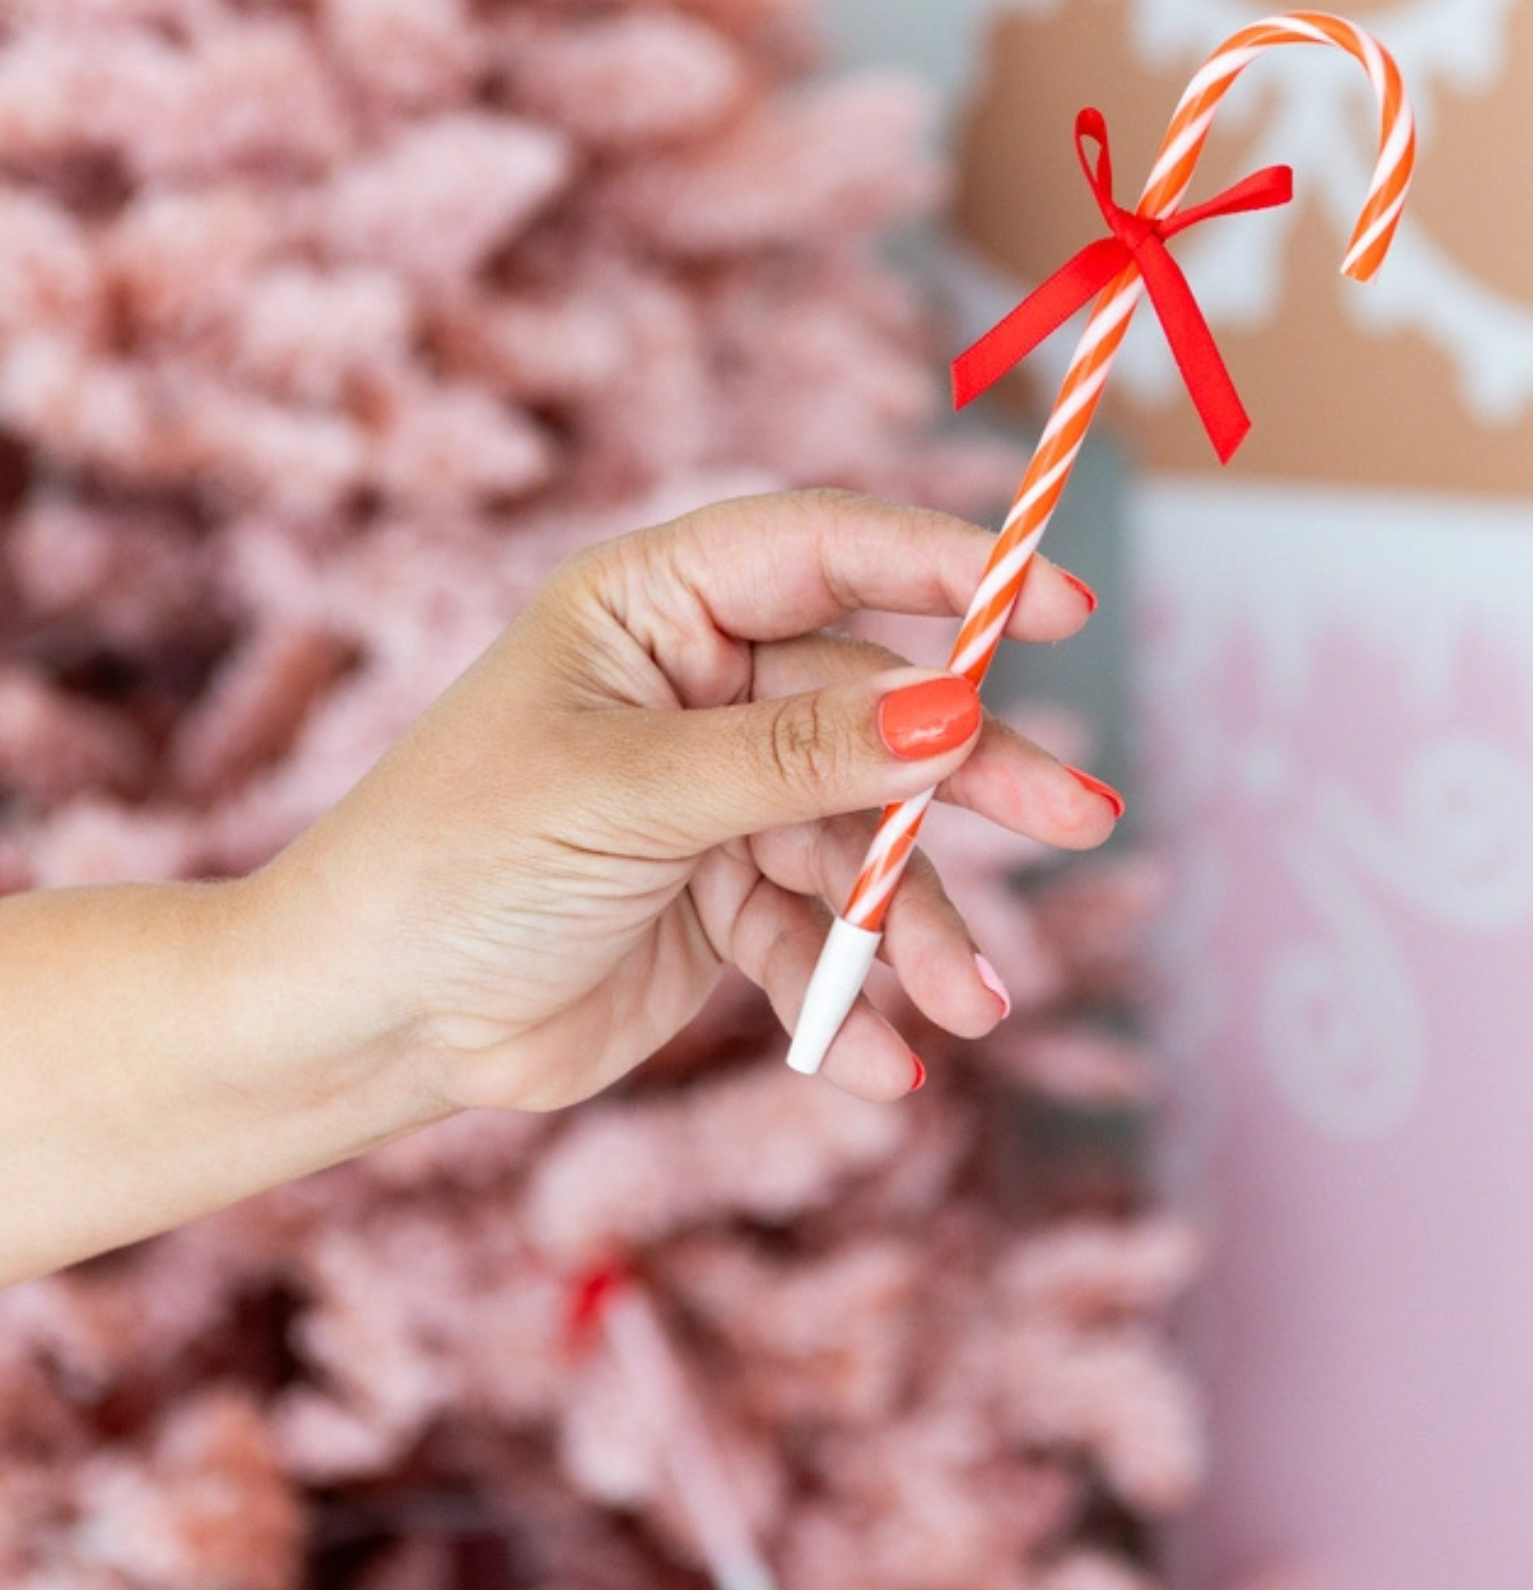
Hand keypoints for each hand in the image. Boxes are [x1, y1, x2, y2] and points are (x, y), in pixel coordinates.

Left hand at [257, 489, 1114, 1113]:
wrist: (364, 1023)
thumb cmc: (454, 862)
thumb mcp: (630, 795)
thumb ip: (796, 756)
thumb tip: (953, 706)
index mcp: (657, 608)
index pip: (826, 555)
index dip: (945, 568)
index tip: (1058, 603)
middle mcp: (702, 687)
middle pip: (876, 708)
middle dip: (971, 776)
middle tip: (1080, 815)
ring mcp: (719, 796)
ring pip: (860, 838)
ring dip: (916, 923)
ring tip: (971, 1005)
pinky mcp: (724, 899)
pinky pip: (815, 934)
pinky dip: (851, 995)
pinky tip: (885, 1065)